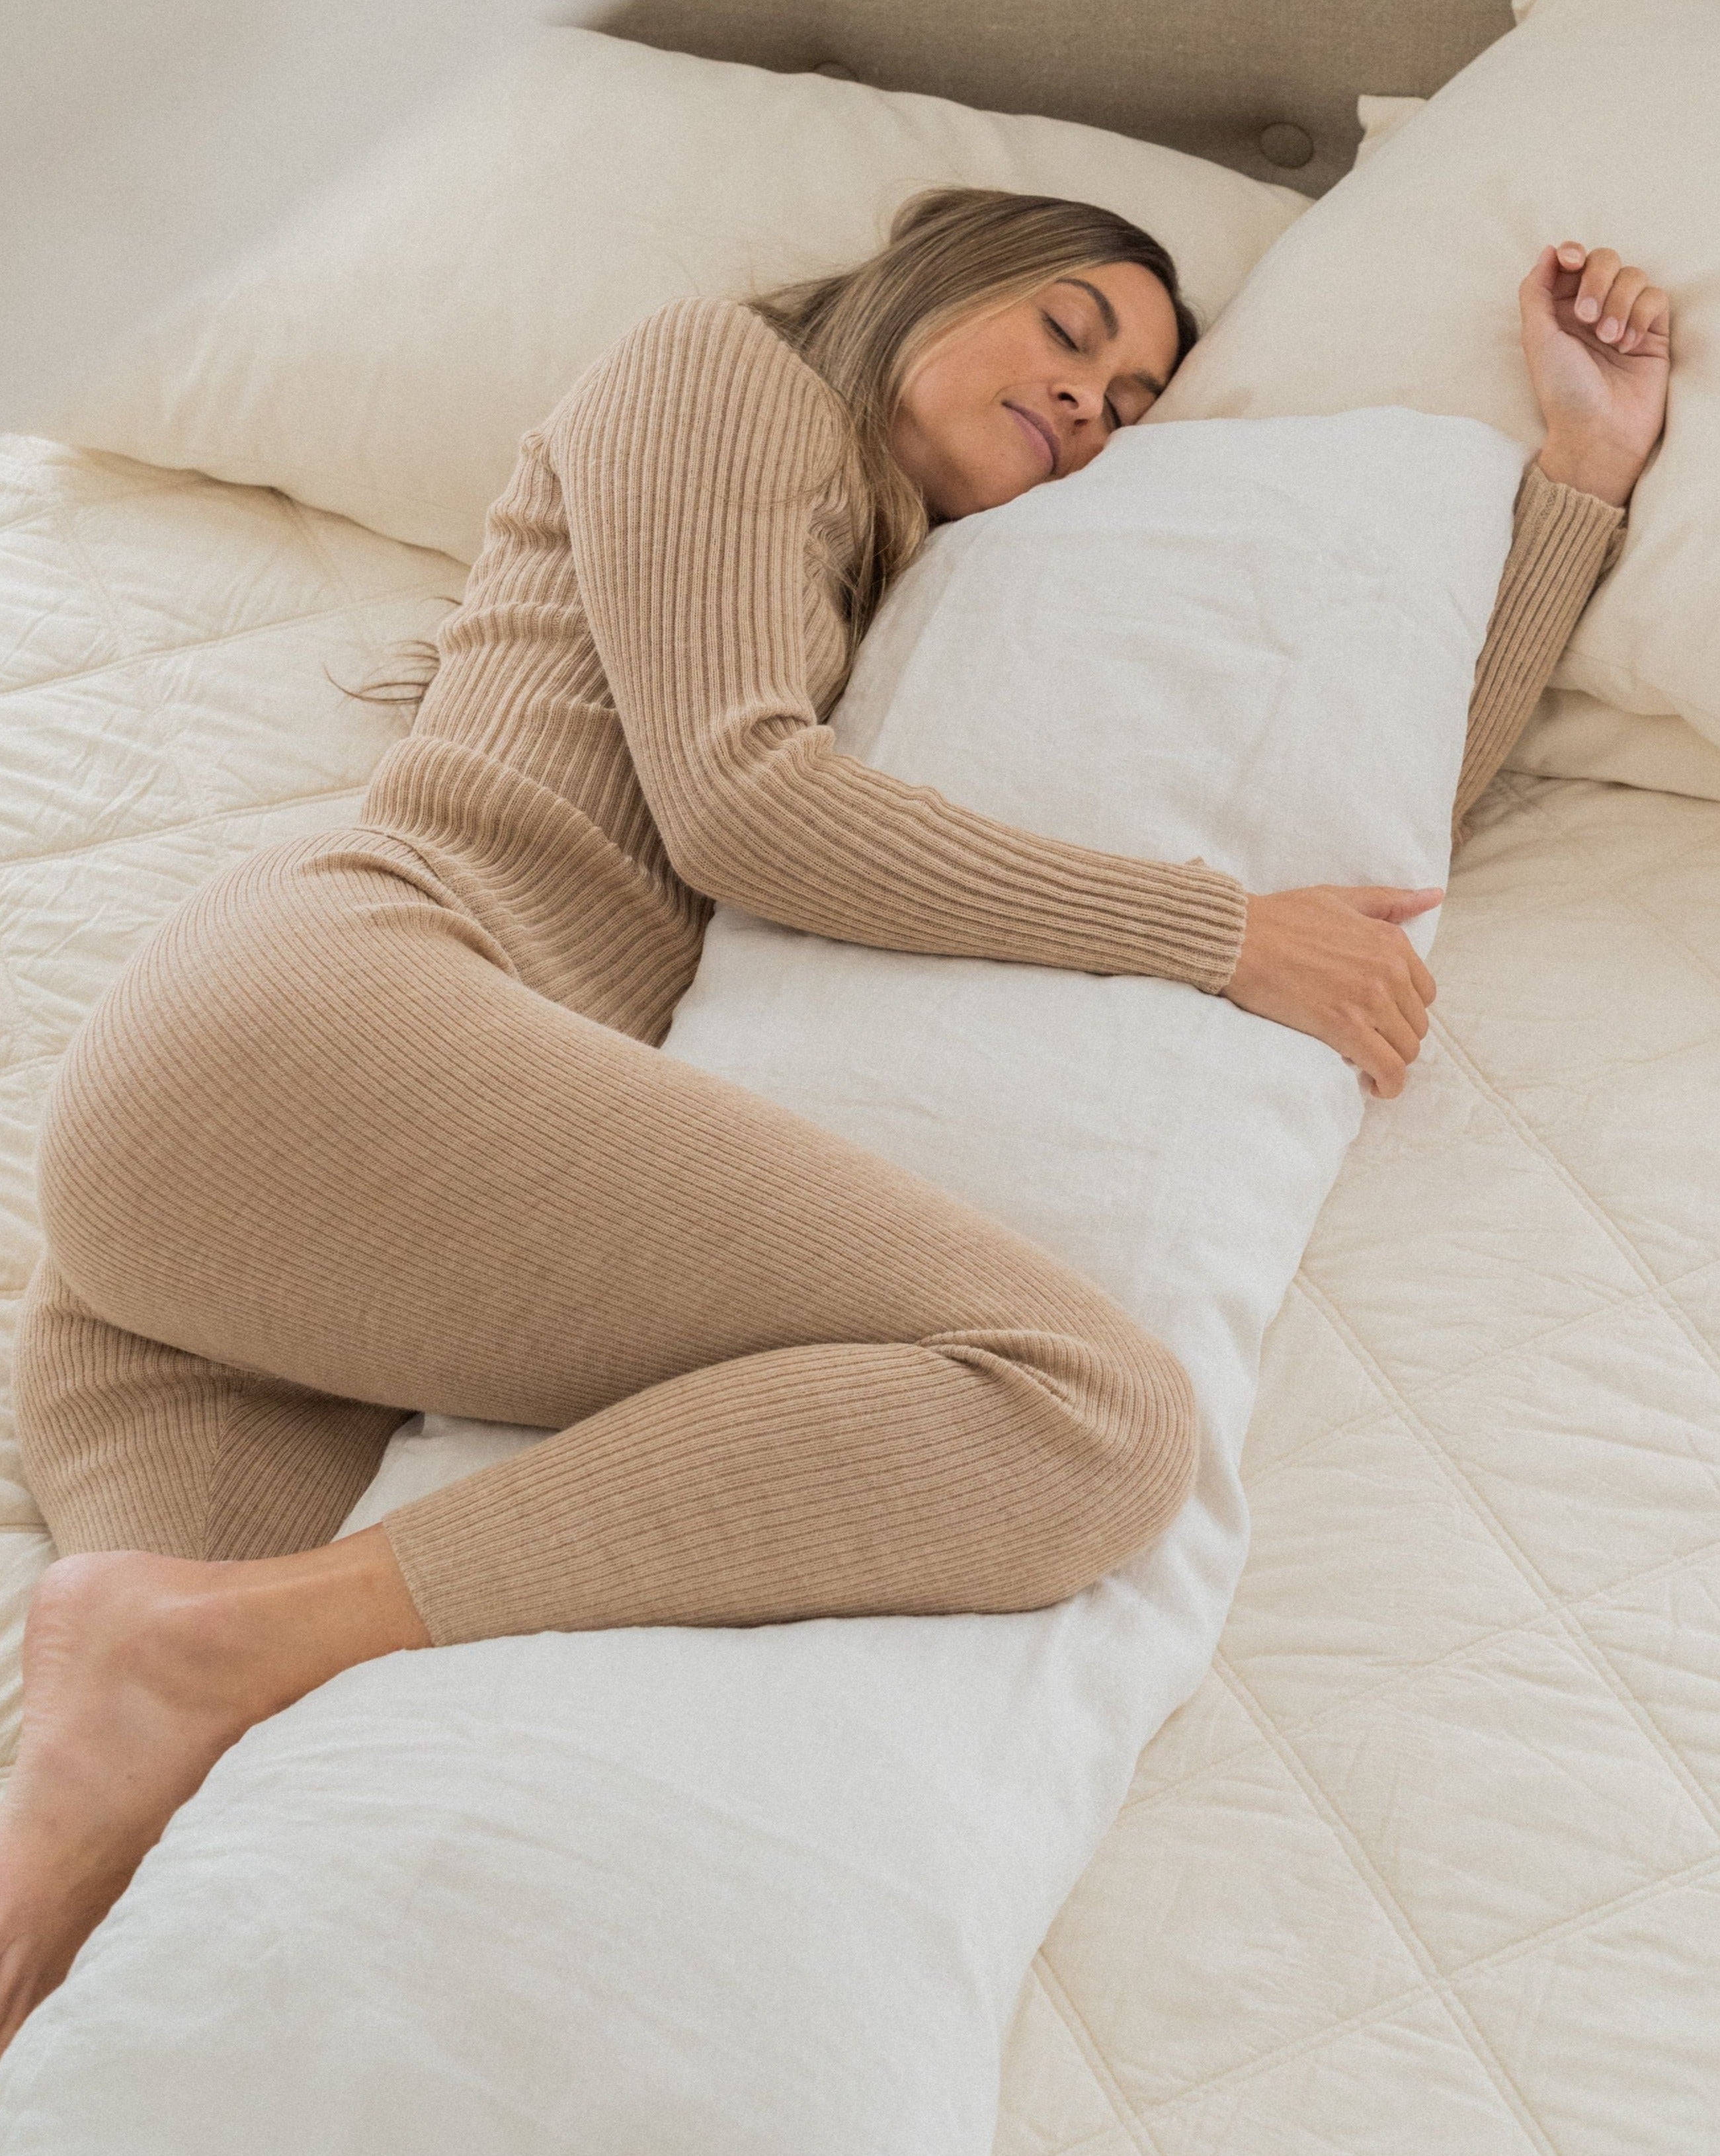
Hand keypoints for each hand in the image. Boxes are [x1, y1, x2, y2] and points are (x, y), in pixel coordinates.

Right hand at [1222, 885, 1441, 1099]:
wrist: (1238, 938)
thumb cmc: (1281, 917)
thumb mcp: (1341, 898)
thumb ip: (1390, 901)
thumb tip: (1435, 895)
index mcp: (1392, 942)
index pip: (1424, 994)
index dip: (1402, 1012)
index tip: (1377, 1019)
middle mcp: (1389, 970)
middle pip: (1416, 1026)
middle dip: (1394, 1039)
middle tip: (1366, 1043)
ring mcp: (1369, 1000)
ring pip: (1405, 1051)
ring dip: (1390, 1063)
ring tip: (1366, 1064)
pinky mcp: (1345, 1027)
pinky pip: (1387, 1068)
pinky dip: (1388, 1084)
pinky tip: (1375, 1086)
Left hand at [1519, 241, 1671, 507]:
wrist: (1599, 430)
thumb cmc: (1563, 390)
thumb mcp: (1537, 339)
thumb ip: (1536, 291)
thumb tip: (1548, 251)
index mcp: (1560, 311)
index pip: (1572, 262)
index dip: (1573, 254)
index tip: (1570, 261)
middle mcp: (1592, 311)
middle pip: (1605, 259)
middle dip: (1596, 280)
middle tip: (1586, 318)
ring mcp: (1624, 318)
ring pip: (1633, 274)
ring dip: (1619, 303)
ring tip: (1609, 340)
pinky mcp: (1653, 330)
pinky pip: (1656, 296)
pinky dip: (1642, 315)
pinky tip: (1630, 345)